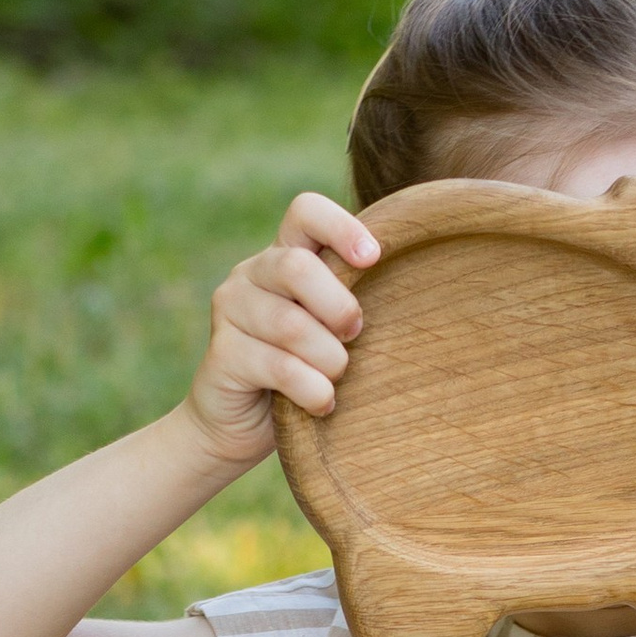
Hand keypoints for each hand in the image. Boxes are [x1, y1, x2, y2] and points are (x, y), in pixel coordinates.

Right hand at [183, 191, 376, 469]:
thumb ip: (350, 304)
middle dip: (338, 306)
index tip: (374, 258)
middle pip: (297, 267)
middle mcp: (251, 274)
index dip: (342, 227)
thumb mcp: (329, 330)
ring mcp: (230, 311)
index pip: (305, 212)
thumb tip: (414, 290)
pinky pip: (278, 367)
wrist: (237, 424)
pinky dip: (312, 389)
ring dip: (329, 357)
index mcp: (283, 256)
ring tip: (337, 377)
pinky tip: (323, 402)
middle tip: (355, 334)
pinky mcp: (221, 354)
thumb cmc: (302, 371)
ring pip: (290, 324)